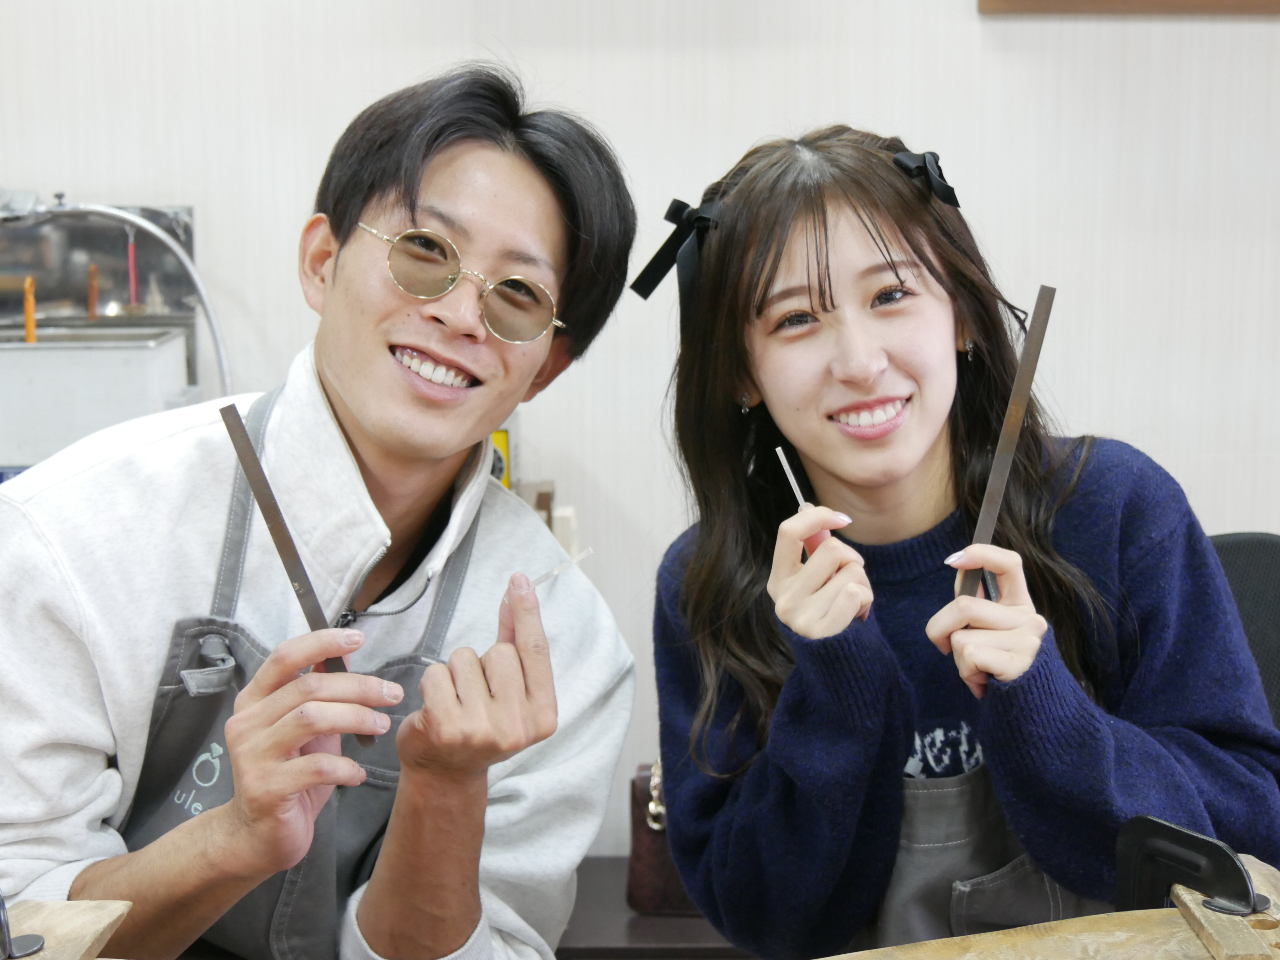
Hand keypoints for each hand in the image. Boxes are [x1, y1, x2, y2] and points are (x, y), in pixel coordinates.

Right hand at [220, 629, 403, 874]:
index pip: (284, 657)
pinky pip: (316, 767)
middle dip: (359, 686)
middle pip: (308, 687)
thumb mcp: (305, 730)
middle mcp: (246, 723)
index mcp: (254, 702)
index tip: (357, 638)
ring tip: (381, 726)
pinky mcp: (265, 789)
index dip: (321, 642)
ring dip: (356, 718)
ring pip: (311, 718)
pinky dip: (346, 766)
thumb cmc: (288, 776)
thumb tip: (347, 655)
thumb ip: (320, 695)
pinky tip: (358, 774)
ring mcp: (252, 756)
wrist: (256, 837)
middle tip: (392, 694)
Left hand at [396, 573, 557, 781]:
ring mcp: (482, 729)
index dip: (527, 612)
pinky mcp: (446, 728)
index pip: (535, 651)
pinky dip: (432, 683)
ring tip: (456, 702)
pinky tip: (435, 707)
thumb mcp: (509, 691)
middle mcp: (518, 726)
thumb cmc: (480, 724)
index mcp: (543, 715)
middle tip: (476, 695)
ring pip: (465, 659)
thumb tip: (518, 592)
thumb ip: (516, 643)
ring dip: (455, 672)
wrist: (445, 774)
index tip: (519, 580)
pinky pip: (437, 673)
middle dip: (482, 662)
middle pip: (499, 652)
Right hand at [767, 505, 871, 638]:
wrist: (838, 663)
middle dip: (852, 559)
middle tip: (852, 579)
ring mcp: (798, 616)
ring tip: (855, 602)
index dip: (818, 516)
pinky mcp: (820, 631)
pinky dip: (866, 599)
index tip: (843, 519)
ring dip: (864, 583)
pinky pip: (855, 593)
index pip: (788, 532)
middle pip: (831, 548)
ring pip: (850, 571)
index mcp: (778, 580)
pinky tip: (858, 614)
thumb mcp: (816, 581)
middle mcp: (783, 597)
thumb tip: (807, 506)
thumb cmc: (830, 613)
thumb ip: (812, 549)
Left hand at [926, 544, 1047, 698]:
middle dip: (940, 629)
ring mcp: (1028, 641)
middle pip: (964, 607)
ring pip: (962, 637)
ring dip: (958, 659)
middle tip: (950, 650)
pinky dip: (966, 673)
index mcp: (1021, 606)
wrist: (1027, 714)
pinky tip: (985, 683)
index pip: (1009, 564)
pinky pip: (970, 656)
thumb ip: (975, 604)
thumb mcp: (988, 633)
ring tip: (980, 671)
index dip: (981, 554)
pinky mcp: (1020, 664)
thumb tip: (959, 566)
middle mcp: (1030, 619)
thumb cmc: (997, 669)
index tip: (952, 560)